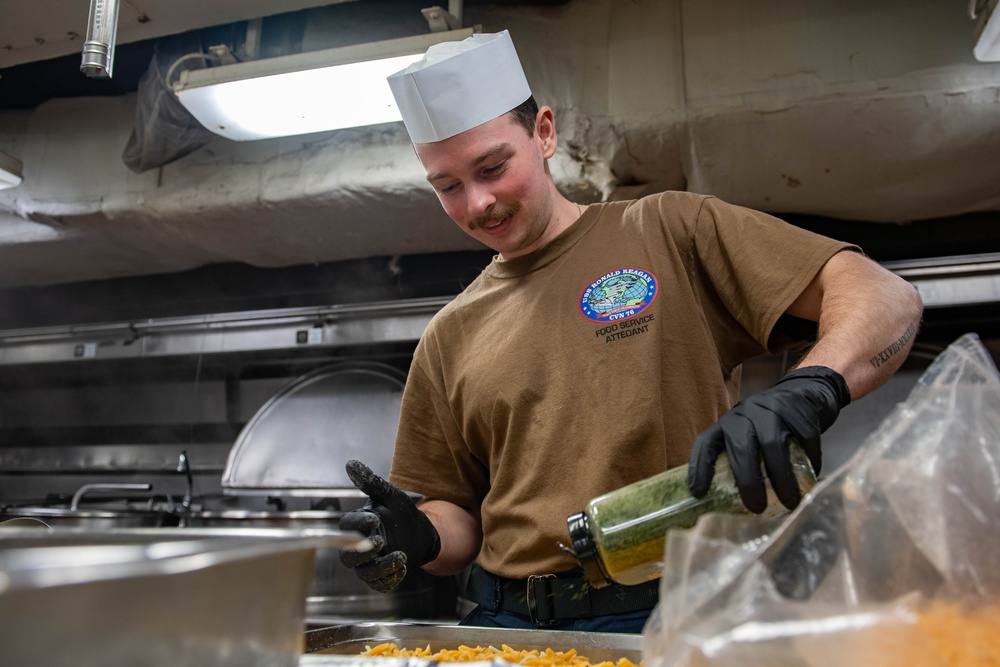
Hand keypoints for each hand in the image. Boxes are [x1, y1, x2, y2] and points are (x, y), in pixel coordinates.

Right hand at [338, 459, 440, 592]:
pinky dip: (391, 577)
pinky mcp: (381, 578)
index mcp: (356, 526)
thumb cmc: (401, 513)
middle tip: (380, 541)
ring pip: (365, 573)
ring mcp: (368, 565)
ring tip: (401, 555)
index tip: (375, 519)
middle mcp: (357, 548)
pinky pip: (381, 584)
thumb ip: (371, 482)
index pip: (347, 526)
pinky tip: (404, 566)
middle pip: (347, 556)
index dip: (358, 523)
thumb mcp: (390, 496)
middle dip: (362, 551)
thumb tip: (351, 463)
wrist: (421, 533)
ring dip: (381, 566)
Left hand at [687, 366, 850, 512]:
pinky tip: (811, 478)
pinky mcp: (798, 409)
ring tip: (789, 502)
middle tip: (756, 507)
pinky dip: (809, 461)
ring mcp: (772, 409)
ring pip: (772, 445)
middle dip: (748, 481)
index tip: (698, 493)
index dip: (700, 467)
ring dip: (781, 478)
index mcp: (727, 423)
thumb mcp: (748, 436)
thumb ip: (739, 460)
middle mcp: (745, 413)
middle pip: (742, 448)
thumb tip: (731, 503)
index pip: (706, 443)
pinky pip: (803, 439)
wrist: (802, 393)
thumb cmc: (769, 427)